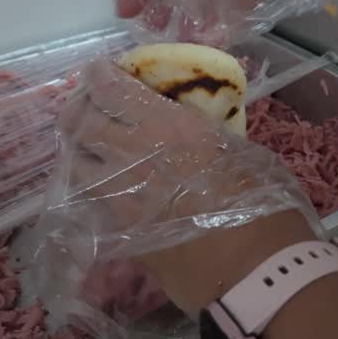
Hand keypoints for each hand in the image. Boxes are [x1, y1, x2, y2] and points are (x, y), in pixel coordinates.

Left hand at [47, 58, 317, 316]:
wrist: (253, 267)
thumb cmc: (262, 199)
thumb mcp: (239, 147)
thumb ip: (204, 132)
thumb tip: (192, 129)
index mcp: (164, 124)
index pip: (109, 89)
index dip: (98, 76)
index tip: (99, 71)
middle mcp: (130, 154)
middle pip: (79, 123)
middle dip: (77, 109)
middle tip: (85, 106)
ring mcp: (117, 197)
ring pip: (75, 164)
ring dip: (78, 151)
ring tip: (88, 147)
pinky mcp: (116, 233)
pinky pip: (89, 203)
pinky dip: (90, 190)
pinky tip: (103, 189)